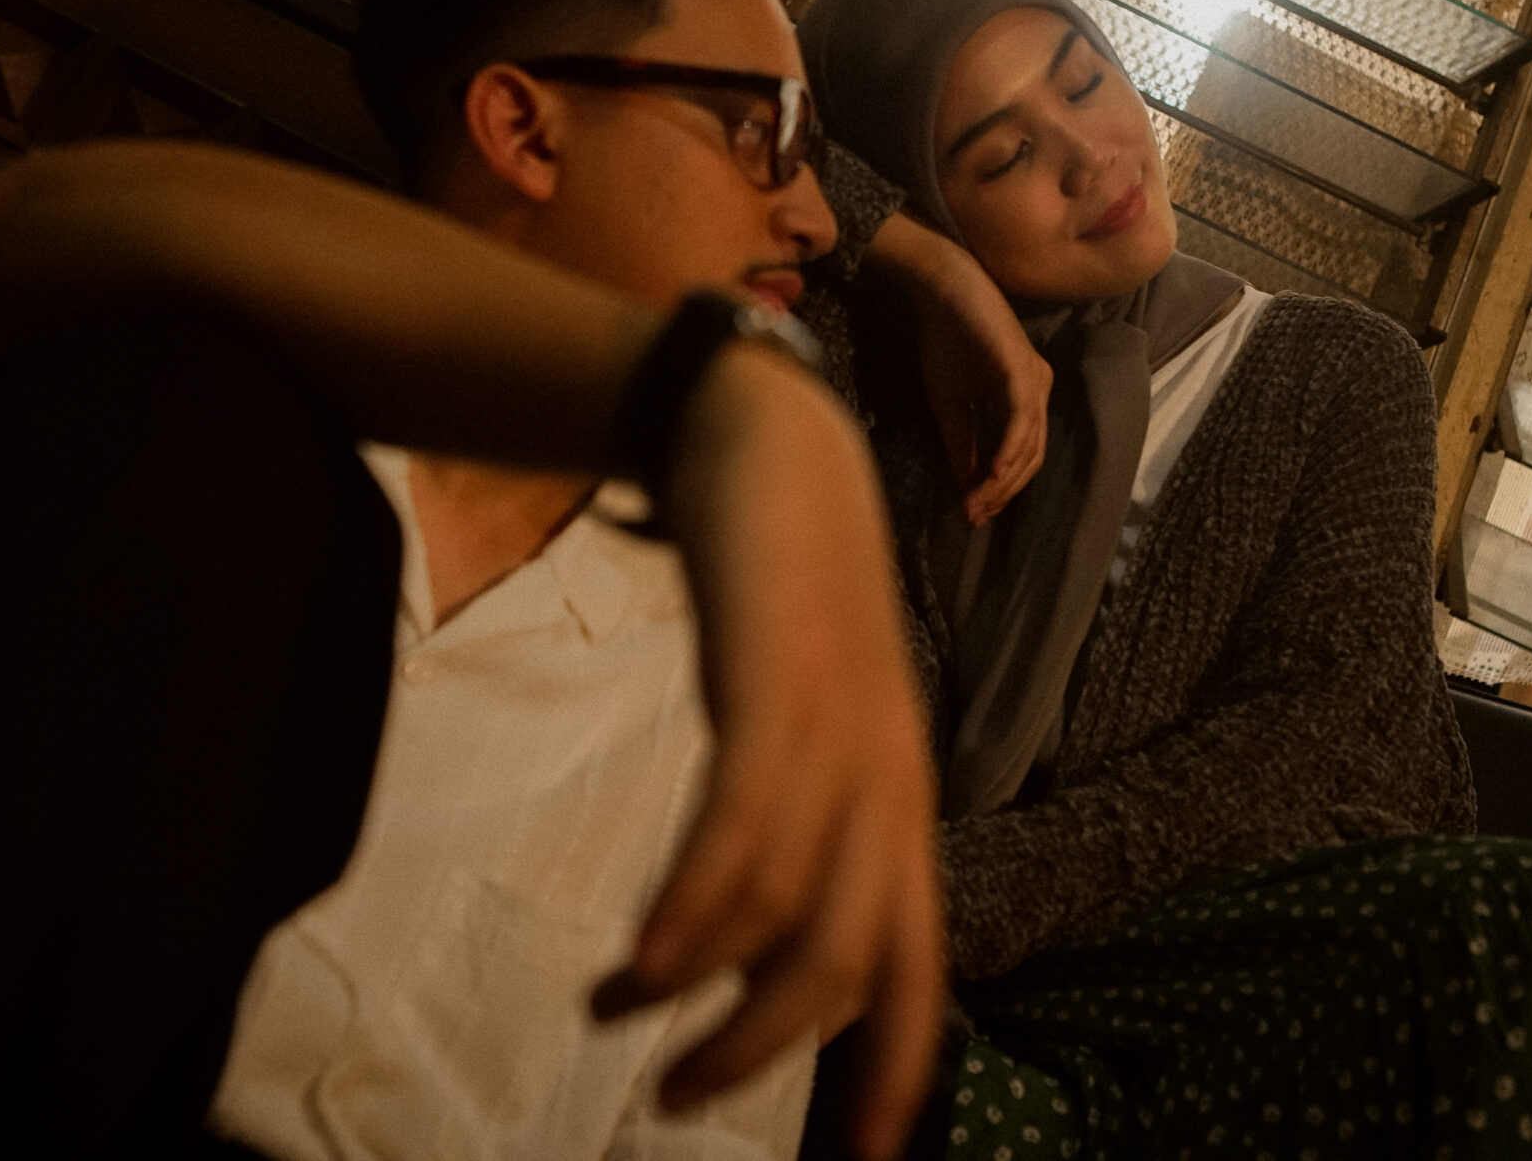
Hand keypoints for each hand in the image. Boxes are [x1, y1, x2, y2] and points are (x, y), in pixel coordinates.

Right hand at [593, 345, 943, 1160]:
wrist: (764, 437)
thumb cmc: (776, 594)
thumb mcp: (798, 720)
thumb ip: (788, 817)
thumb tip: (738, 934)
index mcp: (896, 801)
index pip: (915, 968)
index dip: (890, 1074)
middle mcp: (885, 780)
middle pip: (851, 963)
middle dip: (764, 1054)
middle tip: (674, 1099)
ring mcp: (838, 728)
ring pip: (795, 906)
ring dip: (704, 990)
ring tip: (616, 1011)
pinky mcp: (778, 679)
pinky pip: (748, 825)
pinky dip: (696, 910)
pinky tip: (645, 958)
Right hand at [866, 215, 1049, 526]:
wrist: (939, 287)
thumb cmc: (945, 336)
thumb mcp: (949, 401)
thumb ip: (962, 441)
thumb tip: (966, 483)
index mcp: (1025, 396)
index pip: (1021, 453)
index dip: (999, 487)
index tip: (972, 513)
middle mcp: (1039, 388)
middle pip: (1031, 456)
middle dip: (1003, 491)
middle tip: (974, 515)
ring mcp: (1035, 379)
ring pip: (1029, 444)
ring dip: (1003, 480)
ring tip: (976, 502)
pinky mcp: (1022, 369)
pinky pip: (1021, 420)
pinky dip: (1009, 450)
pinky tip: (993, 474)